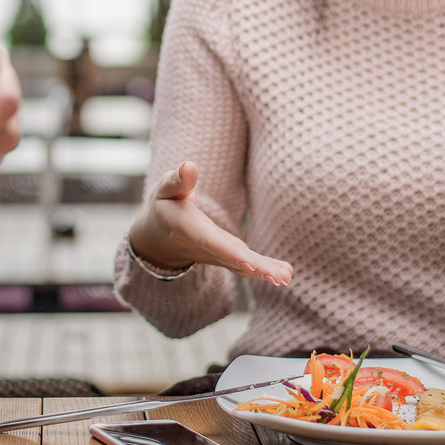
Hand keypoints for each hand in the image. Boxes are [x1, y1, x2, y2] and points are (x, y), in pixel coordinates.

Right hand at [127, 161, 292, 285]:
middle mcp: (203, 247)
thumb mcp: (166, 189)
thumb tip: (189, 166)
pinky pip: (244, 267)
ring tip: (286, 278)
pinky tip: (284, 276)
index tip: (249, 261)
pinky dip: (263, 271)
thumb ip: (178, 180)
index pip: (210, 242)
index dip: (229, 252)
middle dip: (255, 268)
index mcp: (188, 230)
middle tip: (279, 277)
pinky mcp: (225, 257)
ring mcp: (215, 256)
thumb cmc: (164, 206)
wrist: (158, 238)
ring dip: (264, 273)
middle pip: (231, 259)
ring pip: (240, 266)